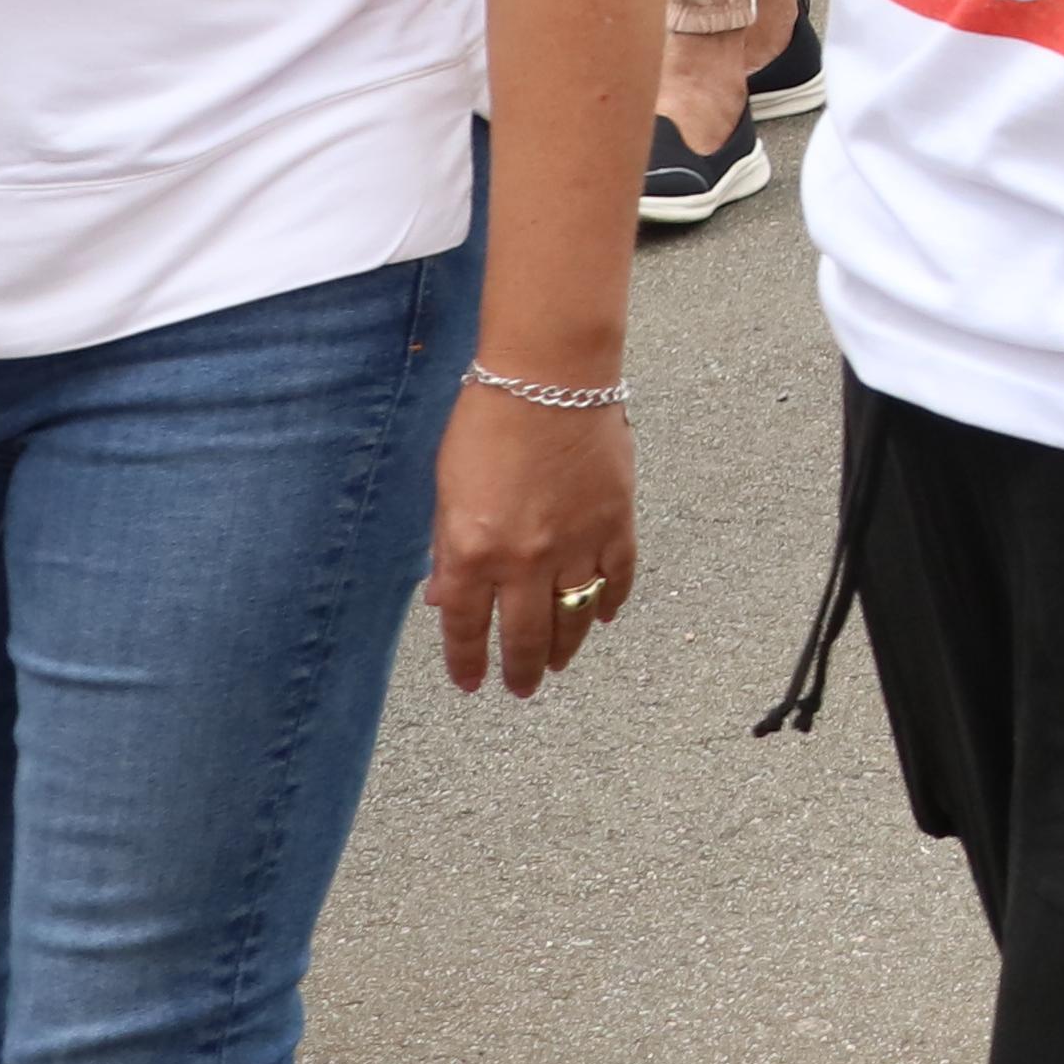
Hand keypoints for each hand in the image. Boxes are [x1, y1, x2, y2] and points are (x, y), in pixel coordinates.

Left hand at [421, 382, 639, 699]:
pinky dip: (610, 603)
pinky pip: (617, 579)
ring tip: (559, 664)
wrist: (551, 376)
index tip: (471, 683)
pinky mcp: (616, 523)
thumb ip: (449, 550)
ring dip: (565, 648)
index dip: (467, 662)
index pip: (466, 627)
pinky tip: (602, 617)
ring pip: (573, 618)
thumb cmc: (487, 422)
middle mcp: (525, 560)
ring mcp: (576, 545)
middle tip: (521, 688)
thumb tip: (446, 597)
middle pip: (524, 636)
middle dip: (520, 670)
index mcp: (474, 550)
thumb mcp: (447, 490)